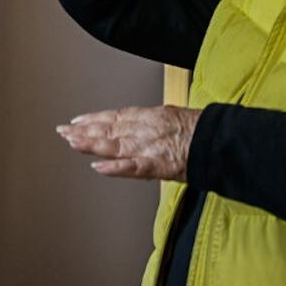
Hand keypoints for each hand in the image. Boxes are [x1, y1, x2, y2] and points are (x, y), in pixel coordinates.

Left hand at [55, 105, 199, 180]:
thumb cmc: (203, 130)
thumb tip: (140, 124)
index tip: (77, 121)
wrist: (222, 141)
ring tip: (72, 142)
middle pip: (108, 130)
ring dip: (91, 144)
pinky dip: (115, 168)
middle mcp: (145, 129)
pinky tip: (98, 167)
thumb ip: (154, 123)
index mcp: (150, 117)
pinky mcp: (158, 164)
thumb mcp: (174, 118)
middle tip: (62, 131)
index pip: (115, 117)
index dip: (94, 119)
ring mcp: (150, 147)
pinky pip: (133, 167)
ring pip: (114, 145)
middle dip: (84, 131)